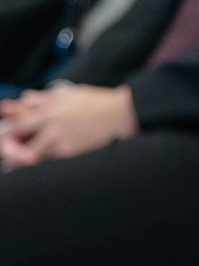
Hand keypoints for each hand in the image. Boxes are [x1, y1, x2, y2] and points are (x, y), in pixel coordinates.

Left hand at [0, 84, 138, 169]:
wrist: (121, 115)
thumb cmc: (96, 103)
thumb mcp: (68, 93)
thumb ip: (43, 97)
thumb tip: (24, 98)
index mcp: (46, 108)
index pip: (13, 122)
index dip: (4, 131)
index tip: (5, 137)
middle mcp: (48, 123)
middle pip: (13, 138)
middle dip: (6, 147)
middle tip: (6, 153)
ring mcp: (57, 139)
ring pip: (26, 156)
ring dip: (17, 161)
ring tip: (12, 167)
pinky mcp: (69, 152)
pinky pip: (45, 163)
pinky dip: (36, 167)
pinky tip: (32, 173)